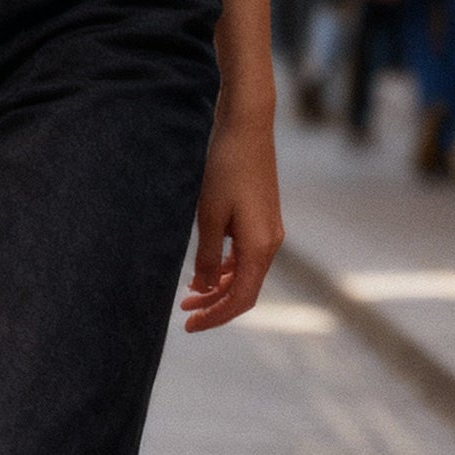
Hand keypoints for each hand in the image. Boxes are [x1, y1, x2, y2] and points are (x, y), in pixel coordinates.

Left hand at [180, 95, 281, 331]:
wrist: (247, 128)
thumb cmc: (225, 168)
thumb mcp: (209, 215)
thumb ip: (206, 256)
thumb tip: (202, 287)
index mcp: (260, 247)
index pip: (240, 298)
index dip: (215, 316)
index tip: (189, 326)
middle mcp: (270, 243)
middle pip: (244, 290)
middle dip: (215, 306)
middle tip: (184, 316)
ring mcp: (269, 231)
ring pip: (244, 273)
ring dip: (218, 287)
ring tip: (189, 296)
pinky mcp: (262, 219)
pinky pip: (245, 255)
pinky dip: (225, 268)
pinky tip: (204, 270)